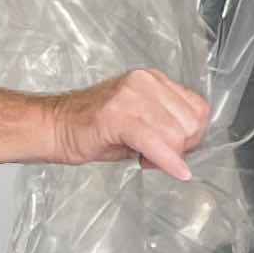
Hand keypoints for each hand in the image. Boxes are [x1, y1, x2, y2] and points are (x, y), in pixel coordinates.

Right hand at [46, 68, 209, 178]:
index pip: (198, 109)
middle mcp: (145, 82)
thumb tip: (192, 145)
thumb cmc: (95, 128)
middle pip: (191, 123)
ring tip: (145, 157)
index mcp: (153, 80)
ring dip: (168, 156)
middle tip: (157, 156)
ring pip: (176, 134)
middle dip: (182, 148)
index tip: (176, 148)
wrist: (55, 126)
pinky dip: (168, 161)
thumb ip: (168, 125)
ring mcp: (130, 96)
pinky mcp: (118, 115)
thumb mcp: (141, 120)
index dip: (193, 135)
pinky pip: (155, 142)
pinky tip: (176, 172)